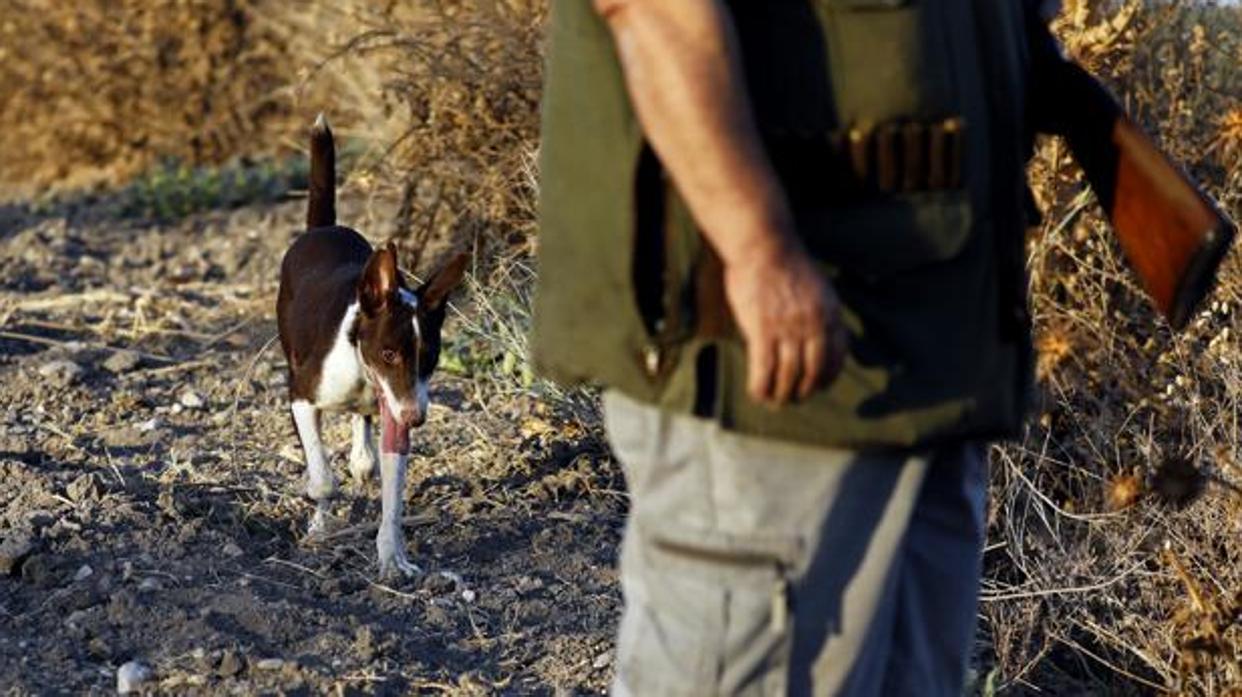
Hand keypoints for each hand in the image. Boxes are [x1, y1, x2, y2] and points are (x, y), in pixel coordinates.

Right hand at [724, 239, 846, 404]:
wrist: (763, 244)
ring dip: (781, 394)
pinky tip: (757, 394)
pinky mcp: (762, 330)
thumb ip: (820, 311)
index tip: (817, 385)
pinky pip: (764, 370)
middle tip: (793, 399)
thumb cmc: (785, 262)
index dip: (828, 377)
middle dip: (804, 391)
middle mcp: (813, 324)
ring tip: (774, 401)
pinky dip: (761, 387)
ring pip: (788, 375)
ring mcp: (788, 328)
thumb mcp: (817, 287)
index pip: (837, 356)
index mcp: (831, 313)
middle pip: (813, 371)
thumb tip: (817, 335)